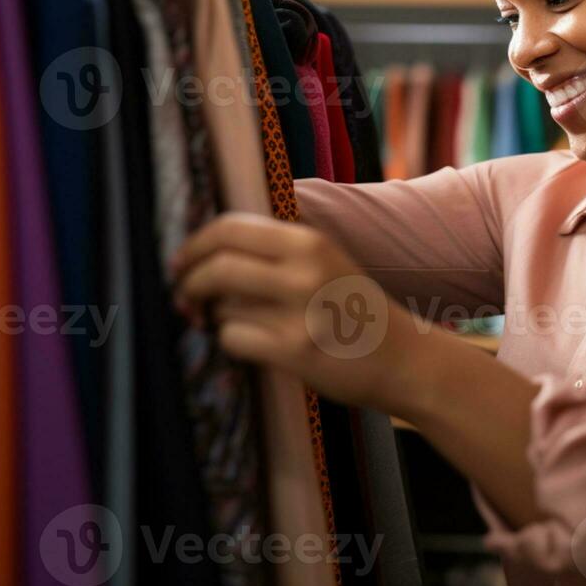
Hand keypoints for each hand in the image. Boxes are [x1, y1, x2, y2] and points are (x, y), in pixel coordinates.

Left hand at [171, 212, 422, 414]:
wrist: (404, 358)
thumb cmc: (354, 310)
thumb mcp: (325, 261)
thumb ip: (275, 251)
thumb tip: (203, 253)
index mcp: (309, 241)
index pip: (230, 227)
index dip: (195, 244)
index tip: (180, 263)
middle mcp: (305, 270)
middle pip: (217, 265)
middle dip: (189, 283)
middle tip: (184, 298)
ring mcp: (300, 312)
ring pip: (223, 306)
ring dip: (216, 316)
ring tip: (237, 322)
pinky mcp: (295, 351)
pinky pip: (234, 339)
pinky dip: (231, 342)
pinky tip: (253, 344)